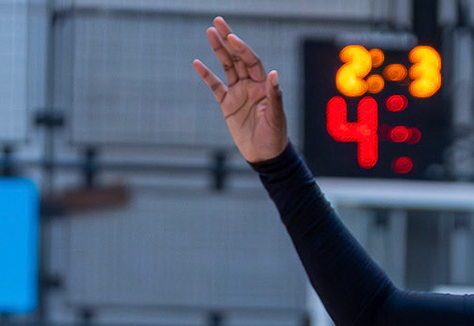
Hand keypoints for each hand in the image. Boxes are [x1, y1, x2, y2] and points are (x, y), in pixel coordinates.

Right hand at [193, 16, 287, 162]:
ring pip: (226, 67)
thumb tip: (274, 74)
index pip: (252, 61)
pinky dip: (206, 75)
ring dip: (218, 50)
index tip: (232, 37)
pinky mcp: (227, 105)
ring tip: (210, 32)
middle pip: (238, 58)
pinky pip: (215, 87)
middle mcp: (250, 85)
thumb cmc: (275, 137)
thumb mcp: (276, 117)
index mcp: (263, 86)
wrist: (265, 156)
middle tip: (217, 22)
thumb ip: (274, 95)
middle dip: (228, 40)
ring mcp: (238, 93)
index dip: (242, 49)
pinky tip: (197, 63)